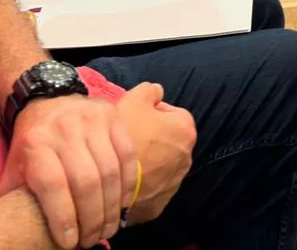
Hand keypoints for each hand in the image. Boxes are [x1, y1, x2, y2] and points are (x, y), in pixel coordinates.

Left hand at [0, 93, 136, 249]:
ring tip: (107, 228)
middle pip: (85, 181)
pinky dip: (127, 184)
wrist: (48, 100)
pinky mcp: (112, 115)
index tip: (70, 242)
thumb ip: (12, 198)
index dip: (63, 218)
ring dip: (111, 208)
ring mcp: (91, 119)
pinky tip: (121, 204)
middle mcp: (64, 128)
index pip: (53, 185)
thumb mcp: (14, 168)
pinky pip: (127, 155)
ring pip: (109, 171)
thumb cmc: (32, 145)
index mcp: (36, 143)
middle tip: (92, 240)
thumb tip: (8, 234)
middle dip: (92, 219)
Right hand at [115, 83, 194, 226]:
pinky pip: (152, 190)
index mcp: (185, 131)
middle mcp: (187, 159)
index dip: (153, 113)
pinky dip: (143, 185)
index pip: (173, 113)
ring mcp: (174, 185)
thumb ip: (150, 90)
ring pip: (161, 168)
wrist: (108, 182)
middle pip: (169, 142)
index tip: (137, 117)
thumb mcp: (134, 99)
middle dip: (154, 139)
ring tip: (125, 162)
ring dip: (149, 163)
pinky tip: (125, 181)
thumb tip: (157, 91)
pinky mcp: (159, 206)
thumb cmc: (125, 135)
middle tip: (129, 139)